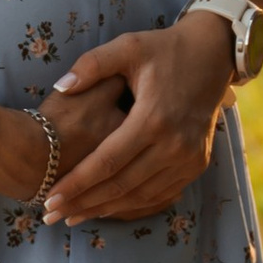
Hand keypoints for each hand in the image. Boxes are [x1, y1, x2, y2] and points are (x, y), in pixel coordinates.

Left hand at [42, 14, 236, 221]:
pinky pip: (161, 194)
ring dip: (105, 209)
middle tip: (52, 216)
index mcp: (153, 118)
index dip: (76, 184)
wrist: (213, 54)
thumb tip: (61, 87)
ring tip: (73, 216)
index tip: (49, 198)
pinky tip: (107, 208)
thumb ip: (91, 65)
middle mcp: (174, 144)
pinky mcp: (197, 163)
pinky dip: (132, 204)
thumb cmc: (165, 49)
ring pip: (140, 196)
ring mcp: (189, 158)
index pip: (106, 162)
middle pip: (121, 186)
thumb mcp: (128, 47)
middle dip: (84, 203)